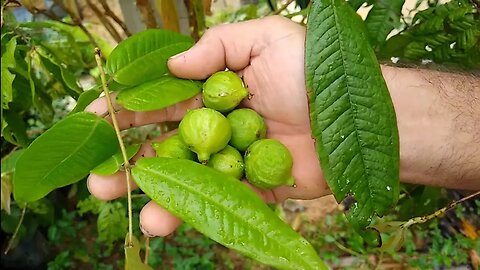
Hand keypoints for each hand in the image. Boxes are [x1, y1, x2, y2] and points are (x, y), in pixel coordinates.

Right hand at [86, 16, 328, 236]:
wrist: (357, 119)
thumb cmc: (315, 73)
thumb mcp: (265, 39)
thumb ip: (217, 46)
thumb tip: (174, 67)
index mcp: (219, 89)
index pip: (164, 99)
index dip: (129, 107)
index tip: (96, 117)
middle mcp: (221, 125)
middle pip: (165, 141)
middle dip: (126, 154)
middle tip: (96, 171)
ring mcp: (234, 160)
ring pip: (183, 176)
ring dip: (147, 189)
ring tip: (112, 197)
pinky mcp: (253, 188)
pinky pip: (215, 201)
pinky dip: (186, 211)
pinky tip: (157, 219)